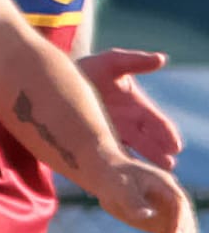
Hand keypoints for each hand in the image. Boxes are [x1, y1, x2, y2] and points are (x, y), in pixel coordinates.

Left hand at [81, 48, 182, 168]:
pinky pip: (104, 154)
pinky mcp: (91, 141)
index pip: (157, 124)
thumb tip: (161, 58)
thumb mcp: (111, 62)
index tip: (174, 146)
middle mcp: (127, 125)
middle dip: (157, 154)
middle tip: (167, 165)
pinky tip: (115, 172)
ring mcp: (109, 134)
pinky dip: (112, 162)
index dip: (166, 135)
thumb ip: (134, 61)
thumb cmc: (89, 69)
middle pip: (147, 143)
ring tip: (146, 174)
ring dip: (138, 163)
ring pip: (129, 153)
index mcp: (137, 108)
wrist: (58, 79)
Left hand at [92, 155, 199, 232]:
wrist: (108, 179)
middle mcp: (174, 202)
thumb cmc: (113, 178)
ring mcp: (170, 215)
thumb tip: (148, 214)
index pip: (179, 205)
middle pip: (187, 223)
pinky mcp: (163, 226)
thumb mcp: (119, 185)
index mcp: (166, 186)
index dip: (180, 222)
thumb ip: (132, 200)